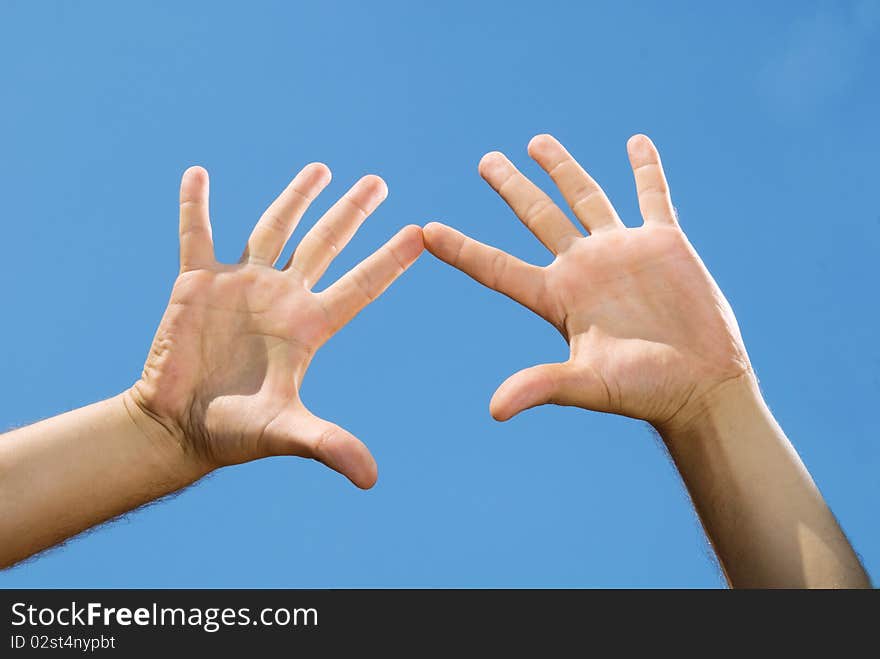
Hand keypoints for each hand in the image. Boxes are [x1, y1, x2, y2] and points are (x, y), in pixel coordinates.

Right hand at [129, 164, 422, 487]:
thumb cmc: (233, 433)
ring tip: (322, 168)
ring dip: (295, 198)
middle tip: (378, 182)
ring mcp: (241, 286)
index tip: (422, 234)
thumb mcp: (284, 433)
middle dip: (351, 213)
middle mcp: (281, 298)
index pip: (361, 286)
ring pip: (273, 228)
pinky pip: (195, 234)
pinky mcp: (196, 284)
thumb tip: (372, 479)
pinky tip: (198, 173)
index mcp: (309, 327)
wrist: (177, 428)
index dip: (390, 261)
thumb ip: (327, 445)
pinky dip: (195, 206)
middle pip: (324, 244)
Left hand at [424, 134, 750, 429]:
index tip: (426, 230)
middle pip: (537, 217)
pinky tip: (636, 142)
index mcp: (558, 297)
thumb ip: (543, 386)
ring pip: (585, 197)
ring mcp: (622, 251)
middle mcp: (583, 268)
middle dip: (512, 187)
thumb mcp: (589, 385)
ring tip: (535, 142)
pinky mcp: (664, 244)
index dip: (462, 249)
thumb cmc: (643, 391)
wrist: (701, 387)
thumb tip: (495, 410)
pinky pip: (652, 196)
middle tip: (485, 161)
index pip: (497, 267)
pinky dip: (646, 168)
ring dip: (562, 168)